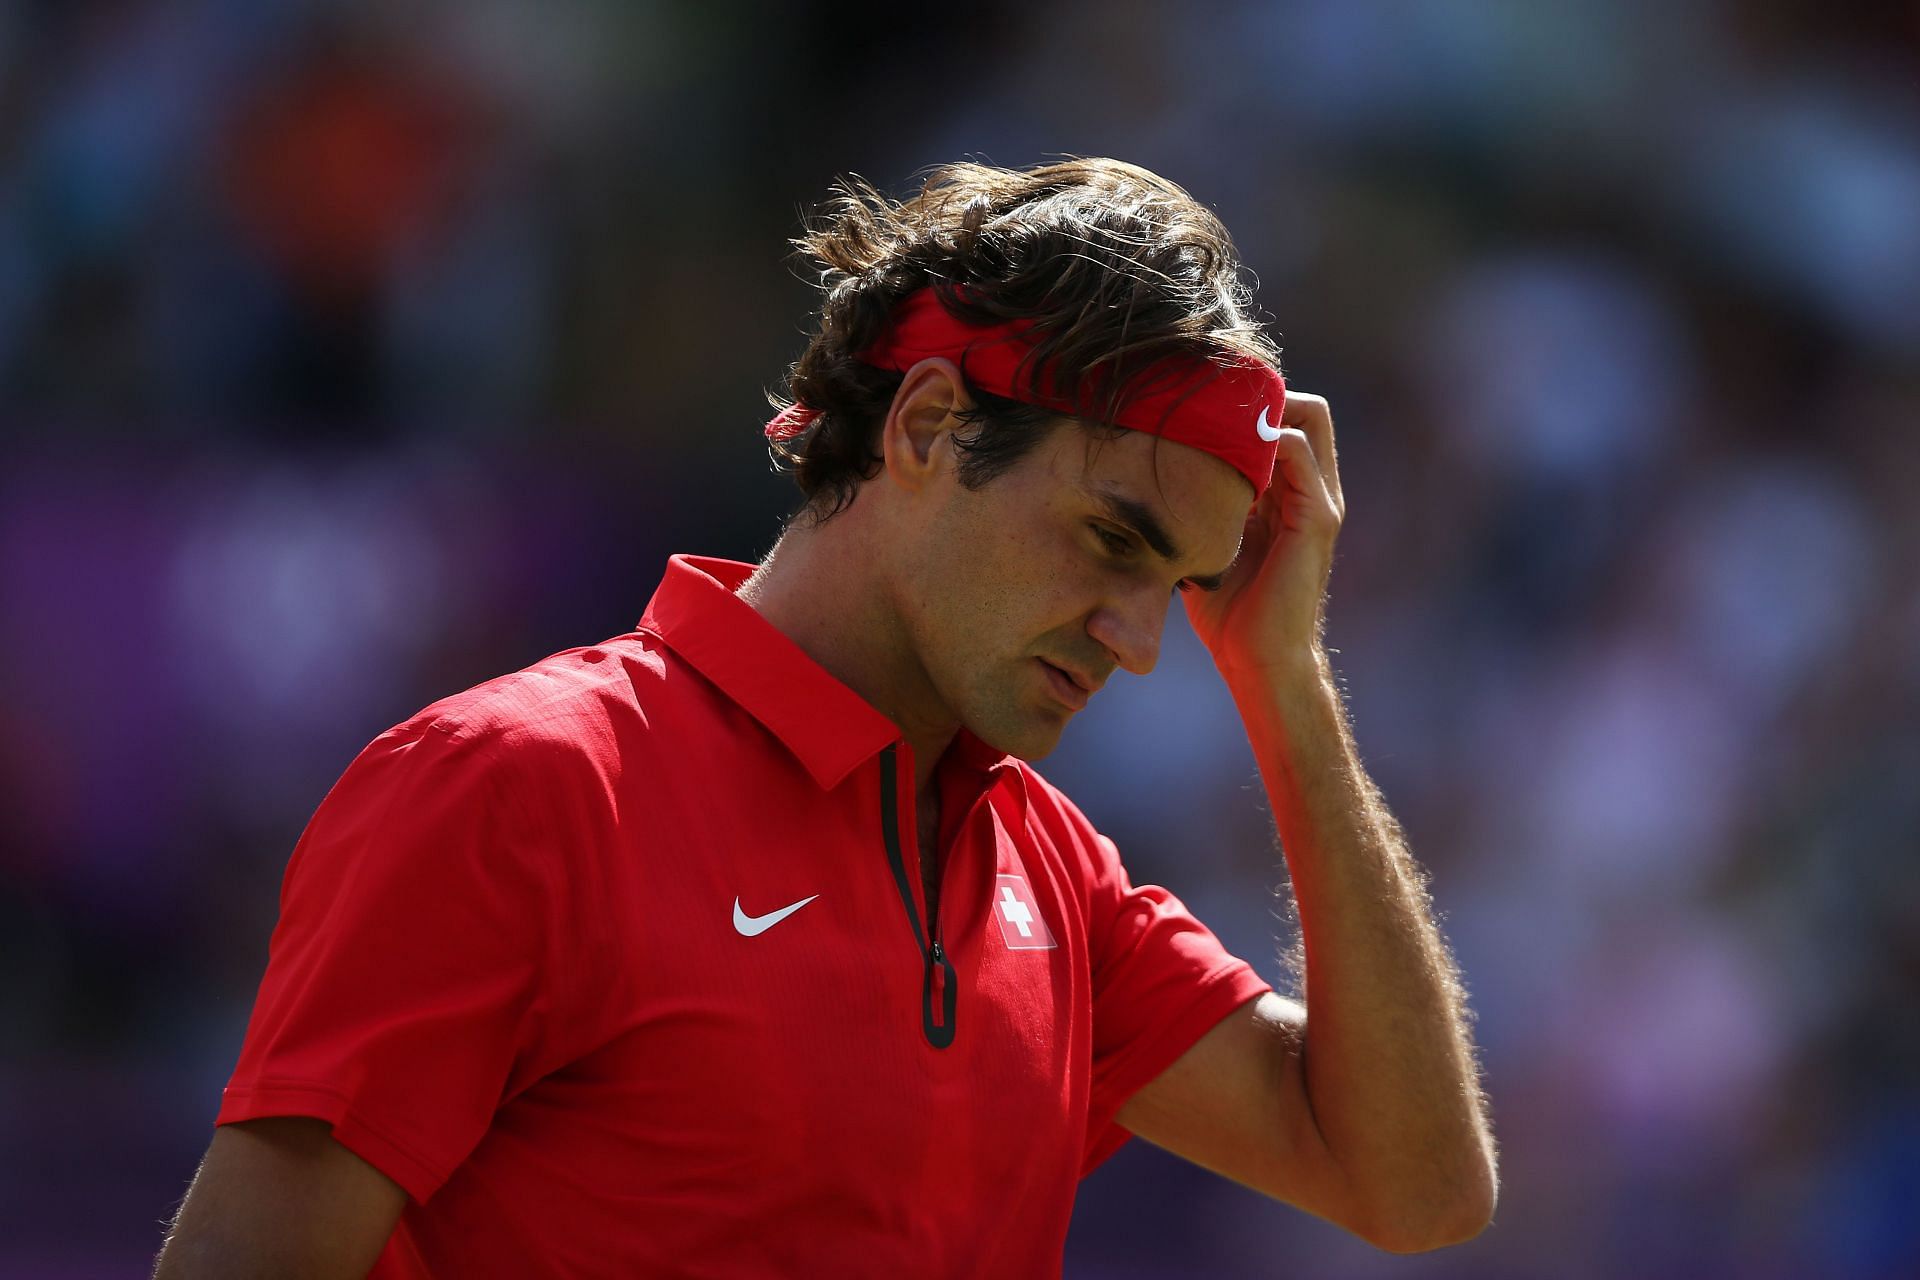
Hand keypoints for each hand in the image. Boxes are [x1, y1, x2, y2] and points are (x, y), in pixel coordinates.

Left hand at [1183, 391, 1344, 681]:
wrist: (1258, 660)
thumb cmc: (1228, 612)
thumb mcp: (1206, 543)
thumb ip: (1196, 508)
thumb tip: (1145, 480)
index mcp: (1288, 494)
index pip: (1284, 421)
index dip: (1247, 404)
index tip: (1198, 399)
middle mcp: (1311, 490)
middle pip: (1305, 408)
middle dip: (1260, 395)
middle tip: (1210, 400)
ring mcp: (1320, 501)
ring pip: (1309, 417)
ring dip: (1261, 408)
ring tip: (1213, 413)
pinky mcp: (1317, 518)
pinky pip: (1298, 452)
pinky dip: (1264, 437)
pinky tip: (1218, 447)